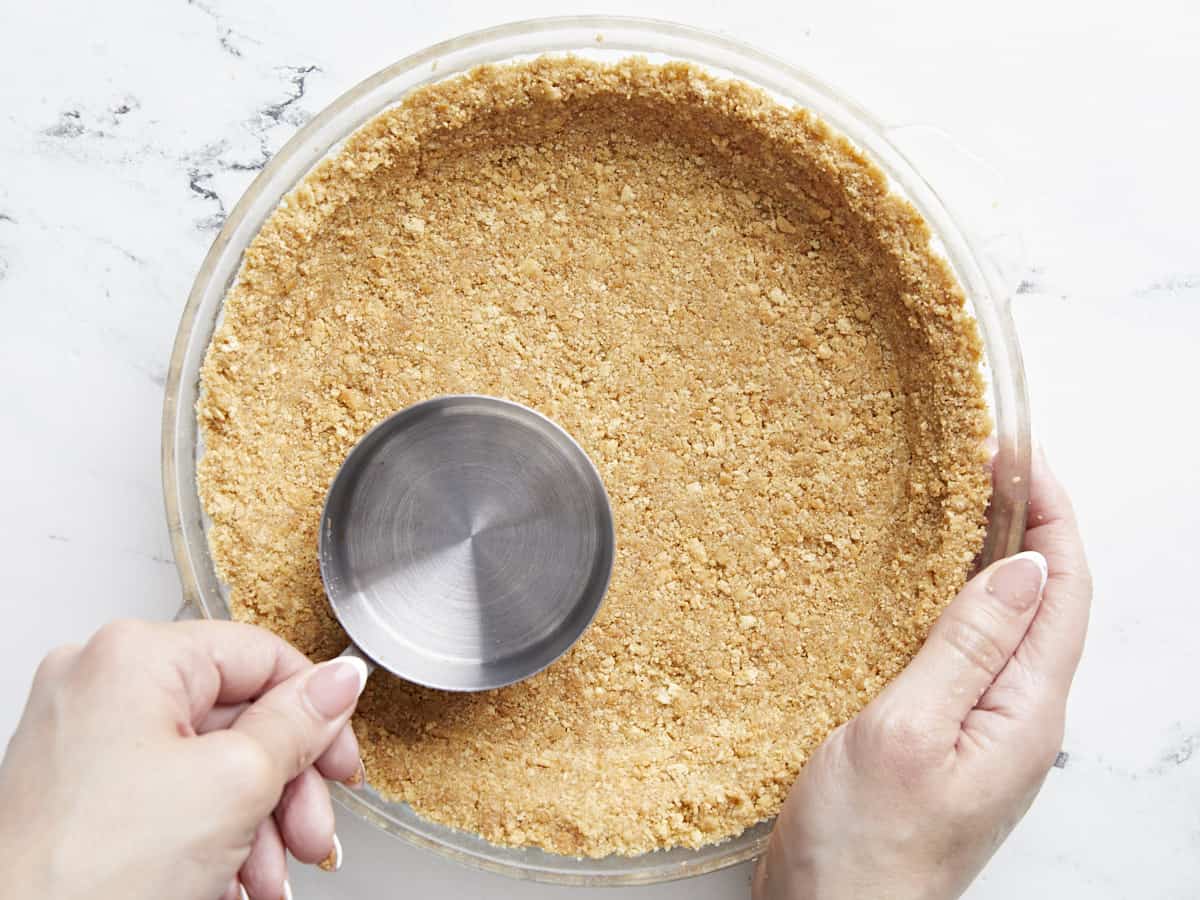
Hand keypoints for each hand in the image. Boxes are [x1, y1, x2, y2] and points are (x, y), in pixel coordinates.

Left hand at [0, 620, 367, 899]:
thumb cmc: (93, 876)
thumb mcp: (236, 784)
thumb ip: (300, 722)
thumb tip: (341, 679)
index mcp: (134, 655)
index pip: (263, 655)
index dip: (316, 713)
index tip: (341, 762)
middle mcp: (98, 680)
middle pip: (239, 716)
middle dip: (285, 789)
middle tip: (311, 834)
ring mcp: (81, 735)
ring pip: (209, 761)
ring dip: (256, 824)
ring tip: (269, 878)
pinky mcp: (76, 786)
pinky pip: (170, 791)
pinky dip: (210, 834)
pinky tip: (230, 881)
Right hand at [753, 448, 1090, 899]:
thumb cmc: (865, 846)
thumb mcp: (907, 731)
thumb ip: (967, 648)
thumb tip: (1024, 569)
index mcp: (1025, 711)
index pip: (1065, 589)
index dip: (1050, 511)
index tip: (1015, 451)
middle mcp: (1017, 716)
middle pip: (1043, 598)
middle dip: (1024, 519)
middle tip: (978, 460)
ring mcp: (982, 728)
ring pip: (1001, 620)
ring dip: (985, 555)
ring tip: (946, 500)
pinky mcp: (942, 736)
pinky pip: (963, 650)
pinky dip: (947, 598)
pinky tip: (909, 583)